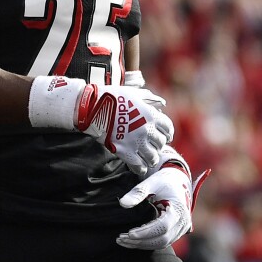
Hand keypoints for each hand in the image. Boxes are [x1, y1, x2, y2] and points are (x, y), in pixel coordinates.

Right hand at [27, 77, 172, 174]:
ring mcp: (137, 142)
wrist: (93, 108)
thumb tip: (162, 103)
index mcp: (151, 114)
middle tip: (153, 146)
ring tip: (148, 158)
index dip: (168, 133)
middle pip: (161, 143)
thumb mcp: (133, 93)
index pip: (167, 127)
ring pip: (153, 157)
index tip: (166, 136)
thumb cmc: (112, 97)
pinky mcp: (126, 152)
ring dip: (151, 158)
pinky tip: (140, 167)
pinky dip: (141, 168)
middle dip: (158, 145)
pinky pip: (140, 166)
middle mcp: (147, 129)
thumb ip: (149, 98)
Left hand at [117, 152, 210, 249]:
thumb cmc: (164, 181)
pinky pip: (161, 242)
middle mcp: (182, 222)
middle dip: (141, 241)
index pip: (162, 226)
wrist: (178, 182)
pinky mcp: (175, 233)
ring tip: (123, 240)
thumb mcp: (152, 182)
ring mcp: (180, 229)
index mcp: (179, 209)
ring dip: (142, 244)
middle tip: (121, 238)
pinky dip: (147, 243)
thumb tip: (123, 203)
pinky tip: (132, 241)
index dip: (146, 232)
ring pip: (161, 243)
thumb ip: (138, 192)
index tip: (129, 233)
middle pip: (162, 239)